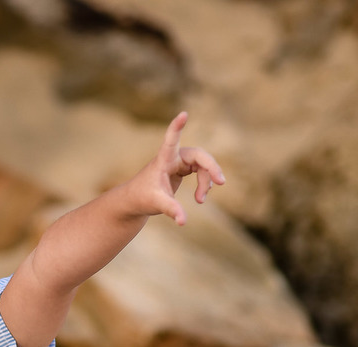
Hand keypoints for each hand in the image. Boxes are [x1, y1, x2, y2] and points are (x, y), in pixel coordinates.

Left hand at [127, 111, 225, 225]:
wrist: (137, 200)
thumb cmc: (142, 198)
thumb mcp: (157, 204)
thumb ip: (171, 210)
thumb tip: (183, 221)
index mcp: (164, 159)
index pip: (171, 140)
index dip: (177, 127)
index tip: (183, 114)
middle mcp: (173, 157)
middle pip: (199, 156)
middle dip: (211, 169)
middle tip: (221, 182)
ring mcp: (179, 162)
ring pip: (202, 166)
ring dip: (206, 182)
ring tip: (200, 200)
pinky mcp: (183, 169)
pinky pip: (201, 172)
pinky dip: (205, 184)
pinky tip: (201, 196)